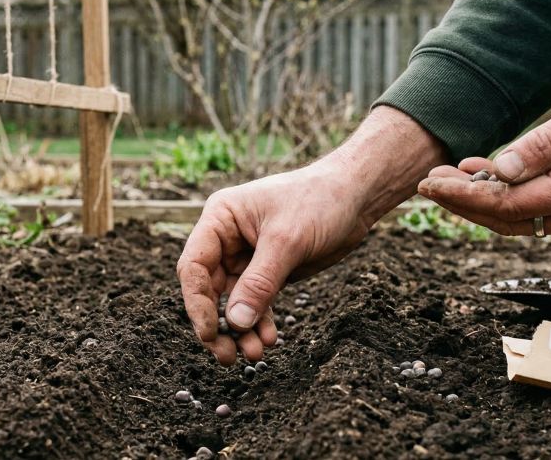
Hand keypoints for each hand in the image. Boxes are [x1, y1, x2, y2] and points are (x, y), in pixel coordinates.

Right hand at [177, 108, 446, 363]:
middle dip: (219, 323)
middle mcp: (227, 238)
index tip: (209, 332)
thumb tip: (236, 322)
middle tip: (227, 355)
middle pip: (209, 288)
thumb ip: (260, 283)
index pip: (195, 265)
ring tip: (253, 354)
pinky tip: (269, 339)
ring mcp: (246, 256)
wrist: (356, 195)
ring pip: (232, 300)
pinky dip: (260, 322)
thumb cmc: (318, 201)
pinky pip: (256, 301)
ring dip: (240, 328)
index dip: (197, 302)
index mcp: (220, 219)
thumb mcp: (287, 241)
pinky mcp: (268, 270)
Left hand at [418, 49, 550, 235]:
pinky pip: (543, 209)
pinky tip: (486, 174)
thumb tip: (500, 169)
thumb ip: (544, 144)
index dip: (464, 196)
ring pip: (524, 219)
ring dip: (483, 202)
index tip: (429, 184)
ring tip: (447, 179)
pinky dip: (510, 196)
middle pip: (509, 220)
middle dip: (464, 203)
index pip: (508, 204)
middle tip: (426, 183)